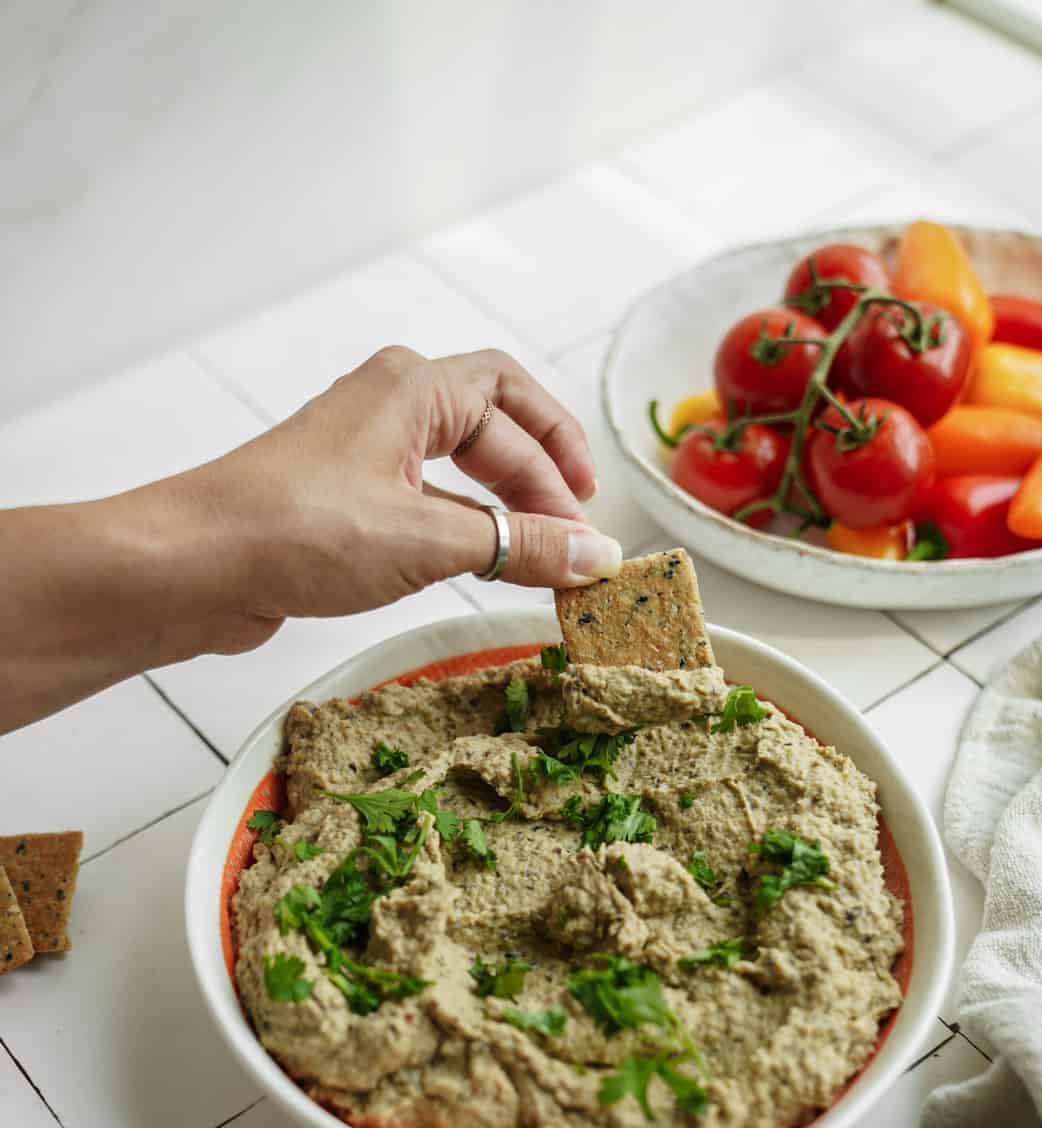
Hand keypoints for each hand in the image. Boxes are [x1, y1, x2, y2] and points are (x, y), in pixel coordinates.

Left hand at [0, 346, 621, 731]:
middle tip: (572, 547)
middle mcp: (386, 410)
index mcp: (411, 388)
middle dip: (536, 488)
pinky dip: (461, 539)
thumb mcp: (428, 541)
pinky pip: (422, 512)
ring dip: (501, 519)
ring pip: (455, 478)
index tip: (589, 500)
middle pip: (489, 434)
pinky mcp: (340, 508)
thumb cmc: (294, 530)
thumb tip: (597, 558)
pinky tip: (477, 574)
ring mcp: (361, 458)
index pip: (512, 394)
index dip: (559, 442)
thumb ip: (521, 548)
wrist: (193, 567)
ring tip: (538, 567)